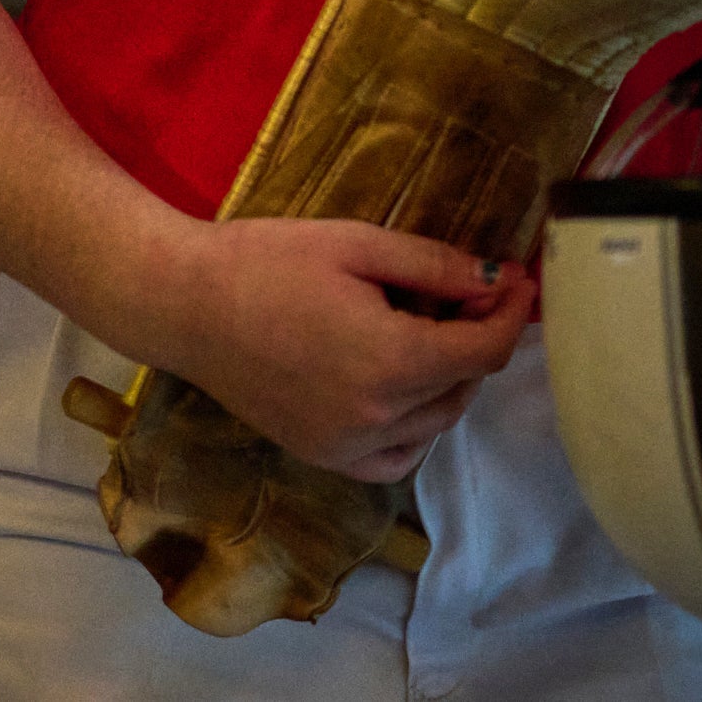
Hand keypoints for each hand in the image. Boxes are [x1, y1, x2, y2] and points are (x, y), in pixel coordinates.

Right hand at [154, 219, 536, 481]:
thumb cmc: (266, 260)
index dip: (511, 312)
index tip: (517, 280)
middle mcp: (380, 417)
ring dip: (449, 379)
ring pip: (436, 423)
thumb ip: (435, 266)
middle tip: (464, 291)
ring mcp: (349, 446)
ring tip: (424, 329)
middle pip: (465, 384)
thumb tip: (499, 281)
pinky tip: (399, 389)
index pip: (486, 349)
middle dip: (479, 337)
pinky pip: (396, 457)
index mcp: (393, 361)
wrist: (184, 304)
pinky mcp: (323, 457)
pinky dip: (414, 428)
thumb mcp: (356, 244)